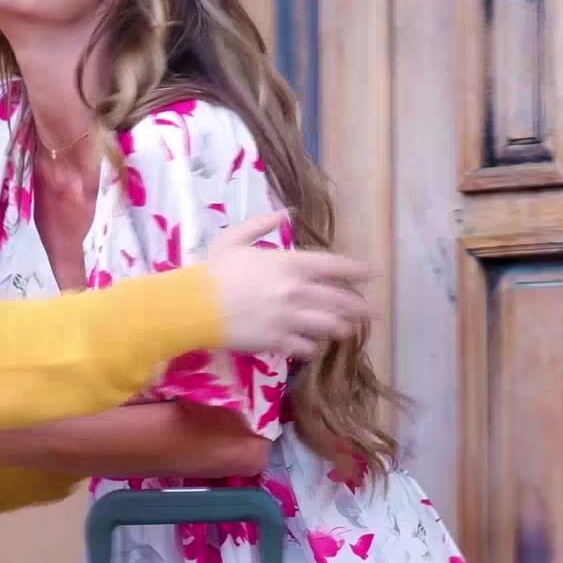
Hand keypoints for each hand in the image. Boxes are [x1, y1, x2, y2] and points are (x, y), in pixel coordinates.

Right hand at [204, 211, 375, 357]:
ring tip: (348, 329)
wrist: (192, 306)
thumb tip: (286, 213)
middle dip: (359, 306)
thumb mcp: (235, 238)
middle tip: (370, 311)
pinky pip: (306, 348)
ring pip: (329, 326)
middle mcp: (296, 292)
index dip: (356, 270)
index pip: (334, 266)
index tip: (371, 274)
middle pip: (339, 300)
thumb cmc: (212, 270)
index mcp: (289, 264)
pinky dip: (312, 346)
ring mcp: (288, 319)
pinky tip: (313, 345)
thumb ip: (263, 224)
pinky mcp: (276, 342)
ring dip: (341, 328)